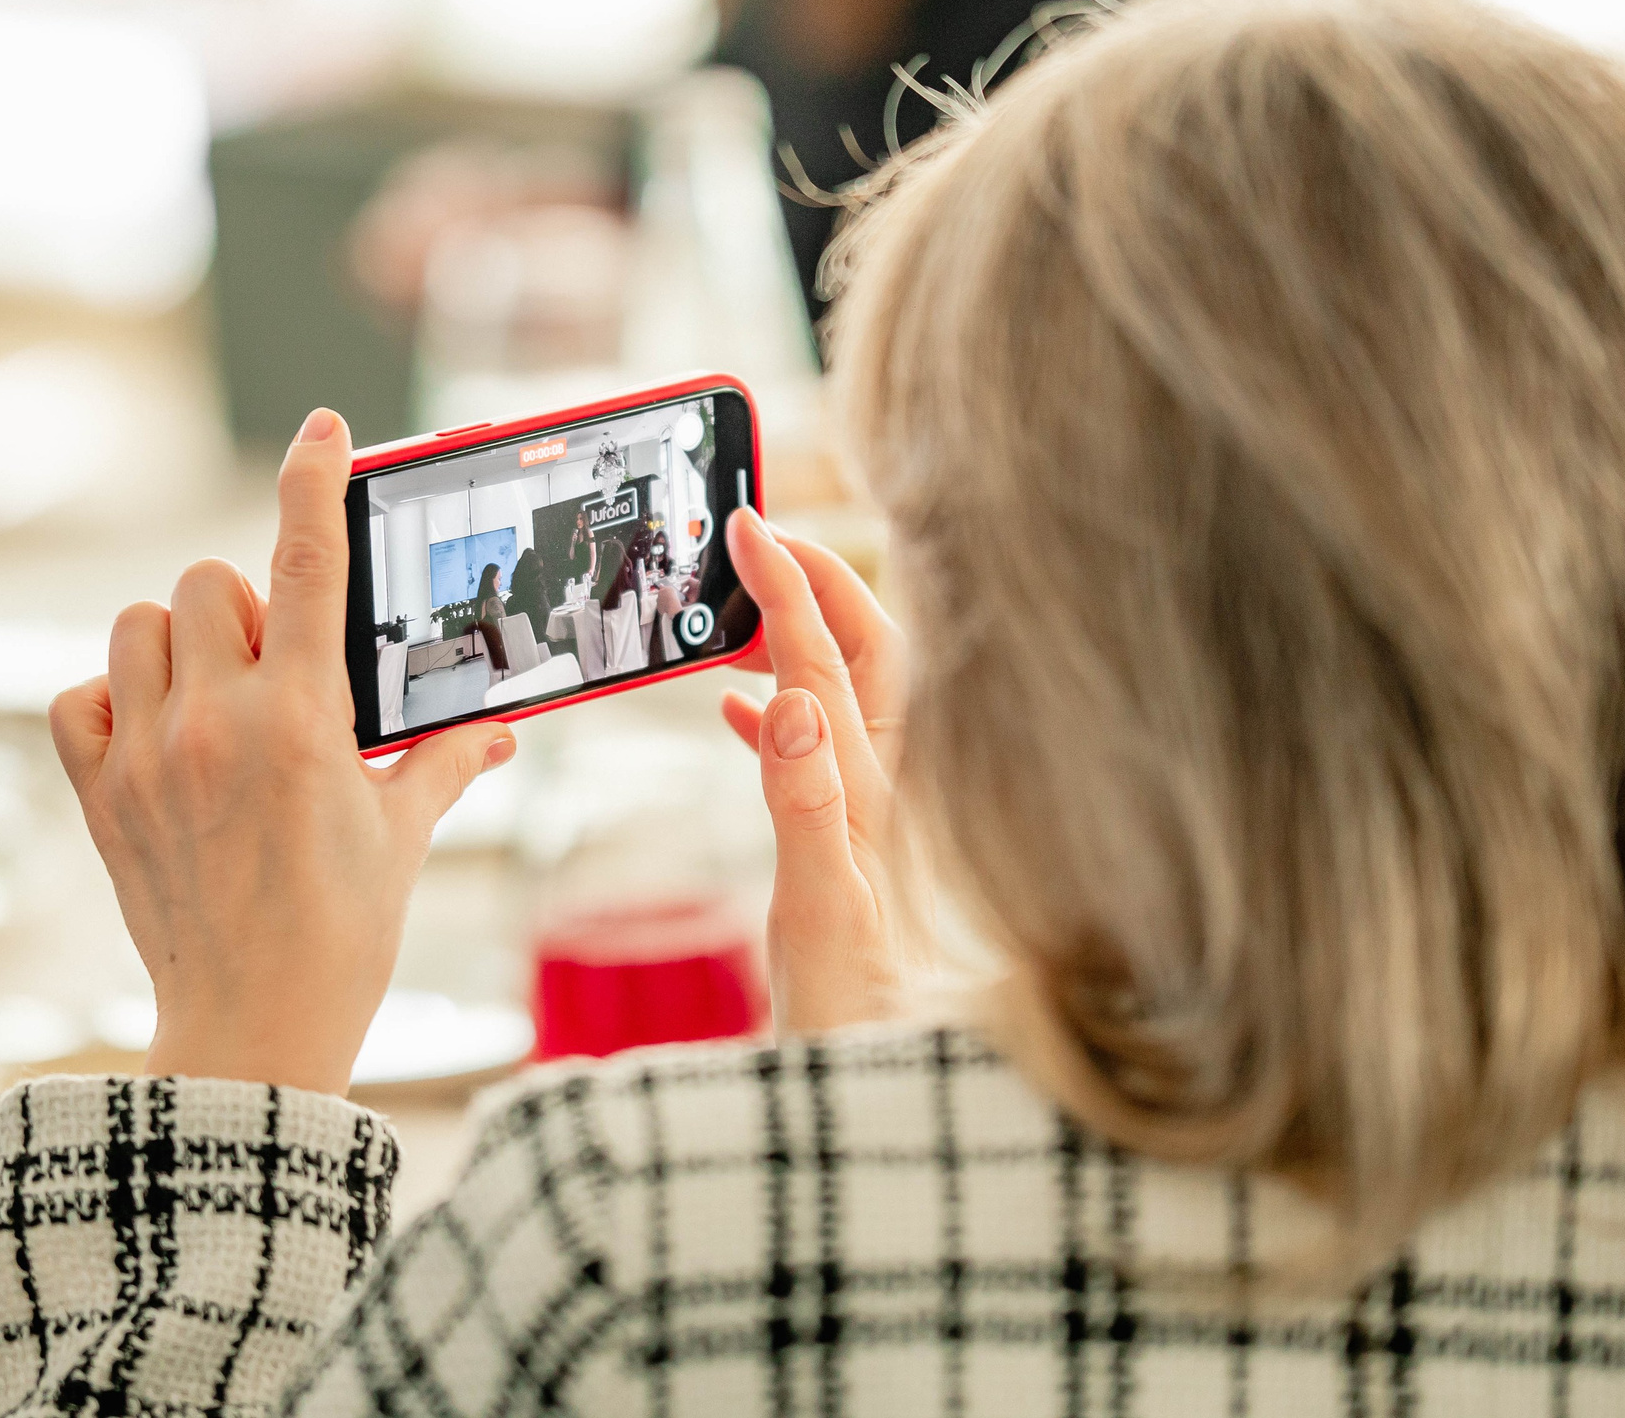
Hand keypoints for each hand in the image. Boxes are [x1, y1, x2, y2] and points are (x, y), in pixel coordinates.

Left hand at [48, 408, 515, 1095]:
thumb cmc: (342, 936)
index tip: (321, 428)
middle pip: (210, 581)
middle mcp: (219, 724)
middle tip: (276, 665)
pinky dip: (111, 698)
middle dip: (245, 603)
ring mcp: (149, 756)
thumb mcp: (402, 839)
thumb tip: (498, 731)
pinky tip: (155, 734)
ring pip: (138, 624)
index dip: (313, 477)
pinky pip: (77, 696)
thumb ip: (443, 763)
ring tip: (215, 698)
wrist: (251, 1030)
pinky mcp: (99, 794)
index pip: (310, 562)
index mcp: (306, 722)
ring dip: (178, 641)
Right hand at [719, 509, 909, 1035]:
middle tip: (749, 545)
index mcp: (882, 792)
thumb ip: (805, 802)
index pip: (830, 658)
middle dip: (810, 590)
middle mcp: (890, 793)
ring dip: (791, 649)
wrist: (878, 1098)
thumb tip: (790, 699)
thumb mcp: (820, 911)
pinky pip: (818, 754)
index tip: (749, 525)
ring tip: (735, 619)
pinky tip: (737, 714)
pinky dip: (776, 717)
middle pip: (860, 656)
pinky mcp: (851, 851)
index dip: (789, 584)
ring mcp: (875, 819)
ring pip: (839, 700)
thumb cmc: (858, 1019)